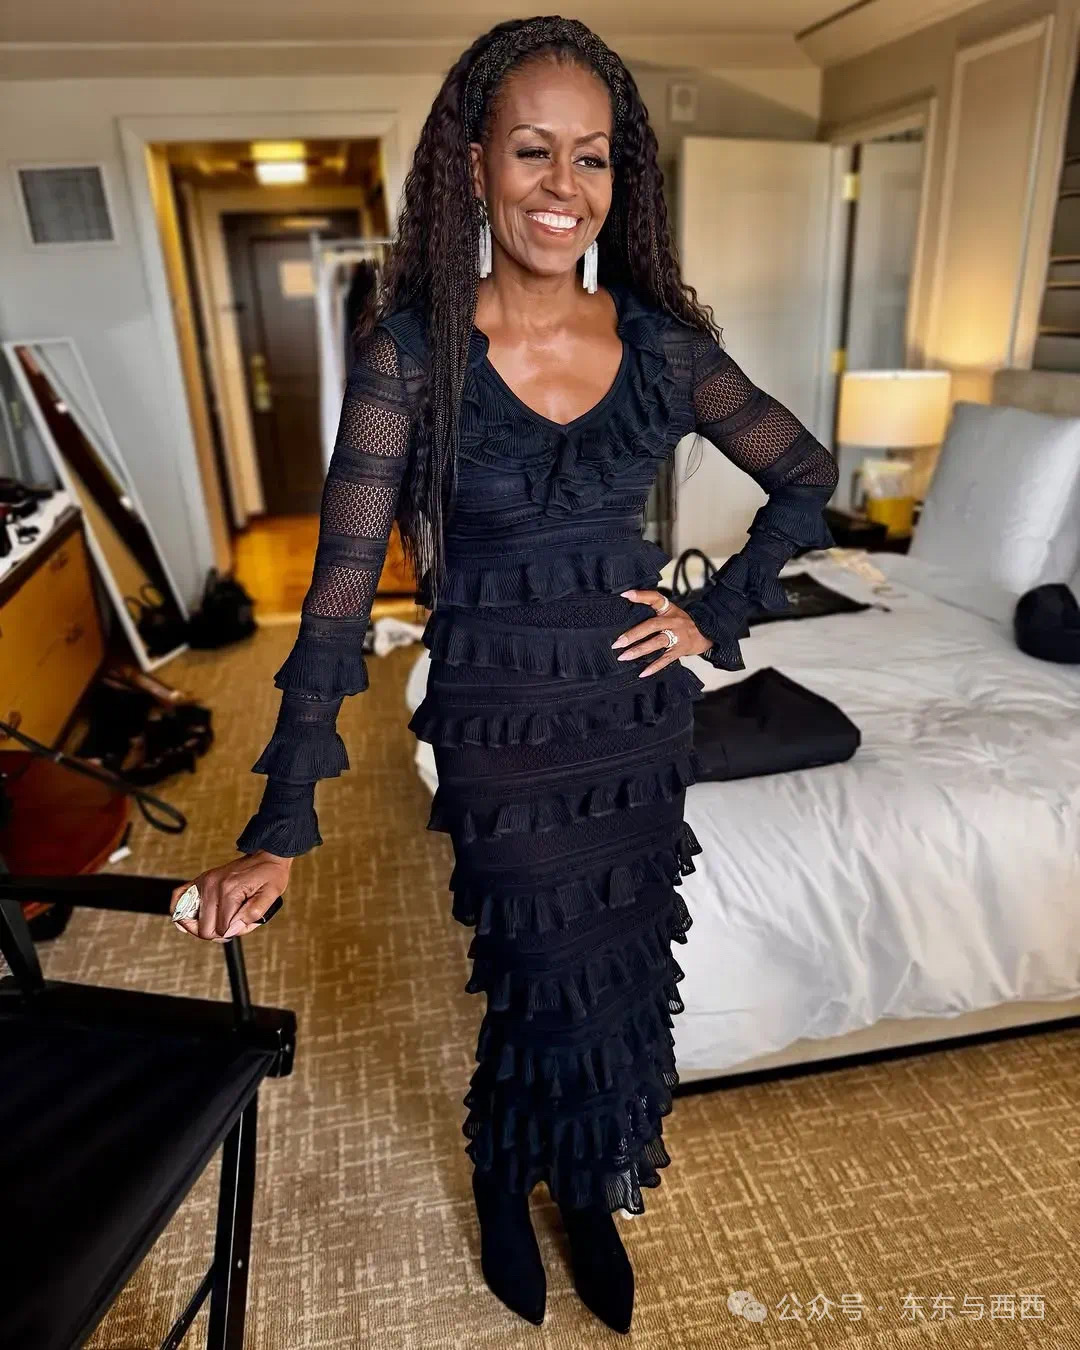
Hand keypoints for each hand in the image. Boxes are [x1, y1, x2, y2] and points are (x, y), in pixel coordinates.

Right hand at [170, 850, 292, 942]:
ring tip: (216, 924)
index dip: (233, 933)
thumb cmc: (270, 876)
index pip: (220, 929)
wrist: (266, 856)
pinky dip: (180, 911)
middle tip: (233, 926)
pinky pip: (178, 897)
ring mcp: (203, 882)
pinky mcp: (200, 880)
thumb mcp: (271, 896)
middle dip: (218, 933)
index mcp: (229, 891)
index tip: (243, 925)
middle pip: (203, 928)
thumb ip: (253, 915)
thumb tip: (232, 929)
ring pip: (188, 919)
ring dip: (202, 926)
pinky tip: (188, 919)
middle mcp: (212, 886)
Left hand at [612, 589, 711, 676]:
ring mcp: (678, 636)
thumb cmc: (682, 622)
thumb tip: (629, 607)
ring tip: (624, 657)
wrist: (707, 633)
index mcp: (669, 610)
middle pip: (651, 625)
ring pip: (657, 642)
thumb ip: (654, 609)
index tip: (625, 595)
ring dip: (639, 650)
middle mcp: (673, 621)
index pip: (655, 598)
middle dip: (633, 634)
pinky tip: (643, 672)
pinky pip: (666, 659)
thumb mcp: (671, 611)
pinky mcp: (680, 650)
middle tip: (617, 643)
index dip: (640, 595)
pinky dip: (655, 667)